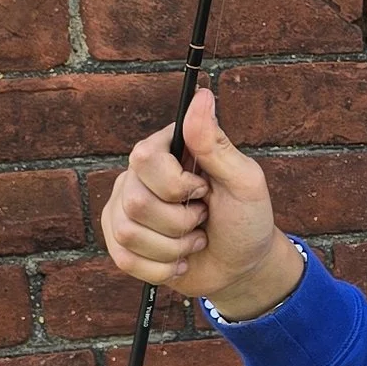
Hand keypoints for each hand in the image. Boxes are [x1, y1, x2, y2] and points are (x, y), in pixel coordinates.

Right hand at [100, 85, 299, 318]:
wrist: (242, 266)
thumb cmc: (247, 219)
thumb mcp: (244, 181)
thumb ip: (216, 143)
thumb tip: (202, 97)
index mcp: (167, 151)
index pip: (144, 157)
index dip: (175, 183)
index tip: (205, 190)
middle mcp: (138, 175)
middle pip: (135, 201)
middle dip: (180, 221)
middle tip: (202, 218)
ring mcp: (123, 208)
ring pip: (128, 232)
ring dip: (173, 247)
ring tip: (194, 239)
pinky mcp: (120, 242)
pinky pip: (124, 259)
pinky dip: (161, 269)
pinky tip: (180, 261)